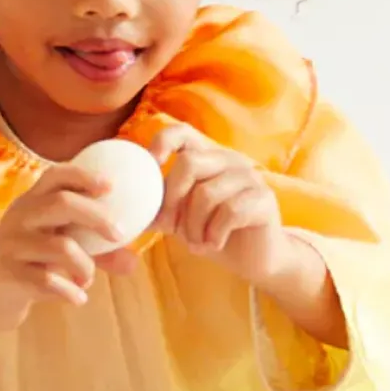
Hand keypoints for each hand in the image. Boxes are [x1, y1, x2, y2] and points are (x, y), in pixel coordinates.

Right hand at [0, 165, 133, 332]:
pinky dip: (71, 292)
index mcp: (31, 203)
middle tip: (119, 234)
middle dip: (96, 216)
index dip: (84, 176)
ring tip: (87, 280)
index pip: (55, 175)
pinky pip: (48, 281)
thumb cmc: (32, 266)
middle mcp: (19, 217)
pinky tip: (78, 298)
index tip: (111, 186)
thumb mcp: (61, 252)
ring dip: (86, 266)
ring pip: (61, 246)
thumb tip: (133, 262)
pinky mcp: (7, 274)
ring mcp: (11, 245)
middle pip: (62, 203)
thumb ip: (96, 253)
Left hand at [150, 125, 294, 284]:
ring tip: (195, 243)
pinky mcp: (264, 199)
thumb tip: (125, 209)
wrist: (254, 258)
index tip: (152, 166)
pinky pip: (229, 212)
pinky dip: (213, 235)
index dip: (162, 142)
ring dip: (193, 227)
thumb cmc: (214, 233)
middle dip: (172, 201)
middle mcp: (230, 160)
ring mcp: (250, 178)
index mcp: (207, 157)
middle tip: (170, 228)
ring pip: (207, 193)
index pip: (182, 132)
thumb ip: (158, 209)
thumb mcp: (180, 219)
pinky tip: (213, 245)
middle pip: (189, 163)